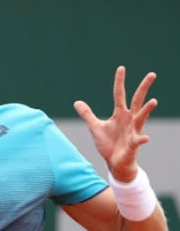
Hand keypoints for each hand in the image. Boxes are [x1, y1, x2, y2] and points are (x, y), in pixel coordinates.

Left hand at [73, 66, 157, 182]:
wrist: (115, 163)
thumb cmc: (108, 144)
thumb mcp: (95, 127)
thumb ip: (88, 114)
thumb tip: (77, 102)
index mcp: (120, 114)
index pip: (119, 94)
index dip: (119, 82)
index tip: (121, 68)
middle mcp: (129, 119)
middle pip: (137, 100)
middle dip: (144, 88)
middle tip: (152, 74)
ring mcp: (133, 131)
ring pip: (141, 117)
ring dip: (147, 110)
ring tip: (153, 101)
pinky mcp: (133, 144)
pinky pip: (138, 140)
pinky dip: (141, 139)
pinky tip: (145, 138)